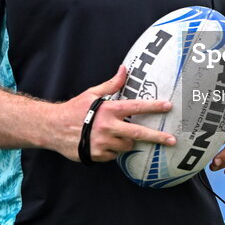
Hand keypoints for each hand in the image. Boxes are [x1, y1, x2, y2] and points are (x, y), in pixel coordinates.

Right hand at [49, 66, 176, 162]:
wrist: (52, 128)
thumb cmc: (74, 109)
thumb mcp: (92, 94)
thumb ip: (111, 84)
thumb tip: (124, 69)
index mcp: (109, 109)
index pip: (136, 107)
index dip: (153, 106)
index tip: (169, 107)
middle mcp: (108, 126)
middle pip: (139, 133)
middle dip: (158, 136)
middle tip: (173, 140)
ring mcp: (103, 142)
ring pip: (127, 145)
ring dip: (126, 141)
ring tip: (112, 134)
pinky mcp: (98, 155)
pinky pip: (114, 154)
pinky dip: (112, 150)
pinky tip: (101, 142)